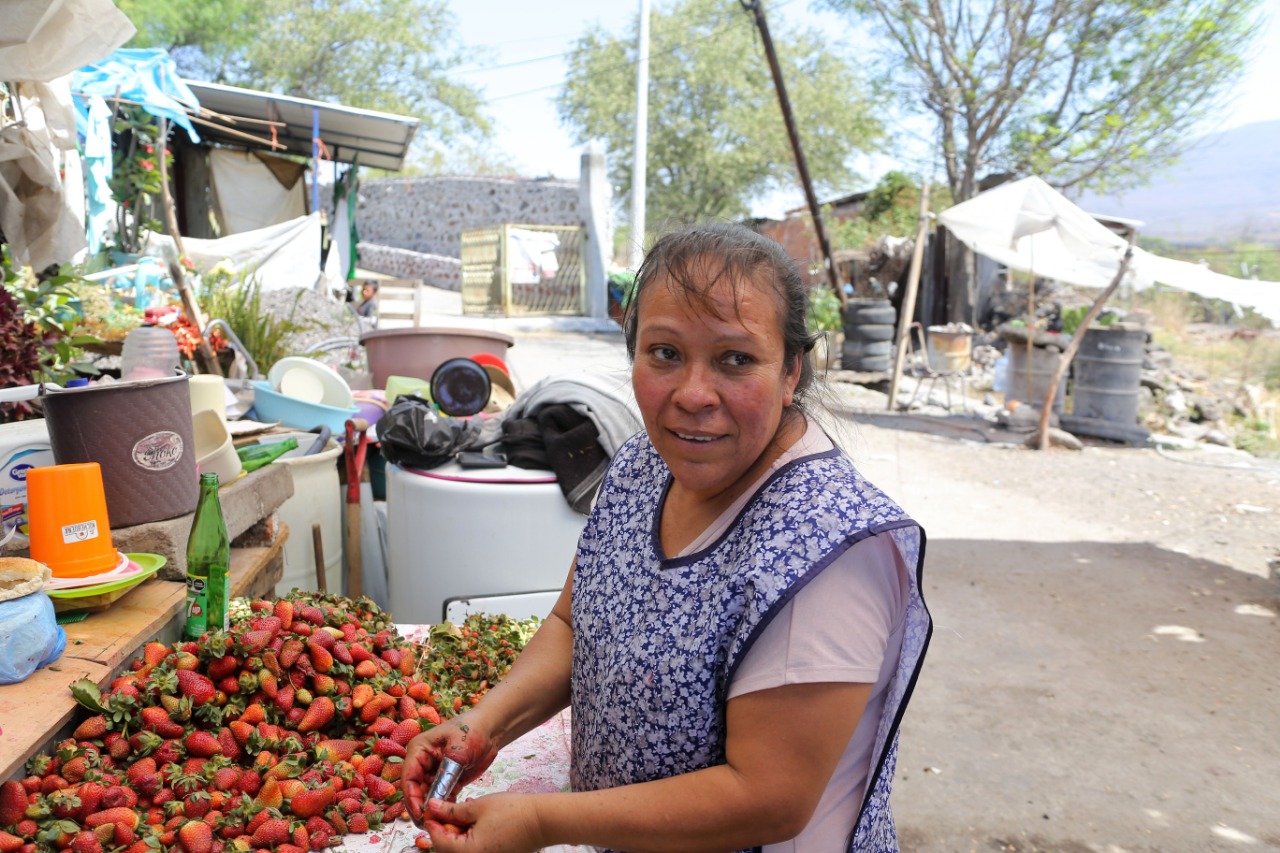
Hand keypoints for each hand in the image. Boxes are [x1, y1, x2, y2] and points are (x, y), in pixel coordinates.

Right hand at [402, 713, 498, 824]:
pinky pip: (440, 797)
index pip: (408, 778)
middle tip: (428, 824)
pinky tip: (448, 817)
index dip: (412, 798)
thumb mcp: (458, 751)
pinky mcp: (445, 780)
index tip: (420, 813)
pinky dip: (443, 807)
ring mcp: (433, 772)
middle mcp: (422, 762)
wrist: (490, 729)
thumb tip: (435, 797)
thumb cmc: (472, 731)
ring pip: (426, 796)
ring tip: (437, 823)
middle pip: (414, 790)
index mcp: (419, 750)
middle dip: (420, 807)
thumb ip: (445, 773)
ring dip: (431, 809)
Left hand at [423, 794, 545, 852]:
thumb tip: (433, 808)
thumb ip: (452, 811)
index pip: (438, 840)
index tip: (430, 807)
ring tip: (462, 812)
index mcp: (467, 852)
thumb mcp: (478, 807)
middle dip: (443, 829)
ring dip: (456, 833)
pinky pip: (473, 849)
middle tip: (444, 809)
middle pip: (447, 848)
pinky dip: (468, 837)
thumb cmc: (513, 812)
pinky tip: (474, 820)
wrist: (542, 821)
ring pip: (459, 849)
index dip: (431, 822)